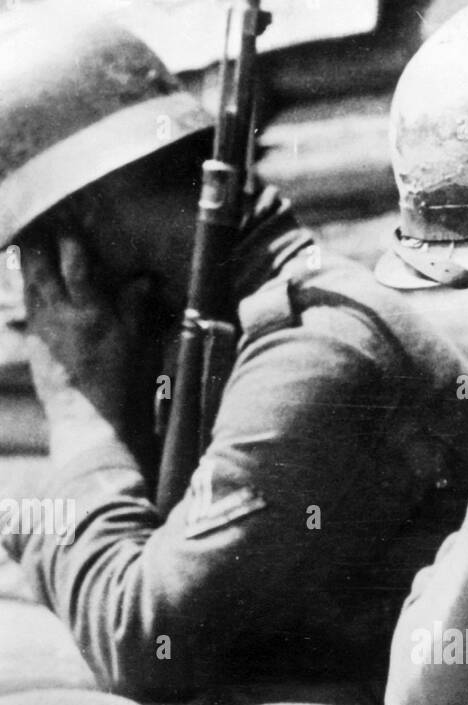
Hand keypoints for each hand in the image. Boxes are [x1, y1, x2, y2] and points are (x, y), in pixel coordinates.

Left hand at [21, 231, 155, 440]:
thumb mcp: (140, 348)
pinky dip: (30, 287)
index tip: (75, 216)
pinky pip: (28, 305)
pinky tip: (36, 281)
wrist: (92, 429)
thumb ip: (138, 309)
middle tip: (44, 217)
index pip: (74, 262)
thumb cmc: (123, 391)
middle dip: (40, 238)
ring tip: (35, 239)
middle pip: (38, 264)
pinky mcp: (34, 344)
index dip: (72, 237)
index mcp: (90, 314)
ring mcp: (41, 330)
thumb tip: (144, 279)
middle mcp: (59, 317)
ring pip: (28, 282)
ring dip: (31, 259)